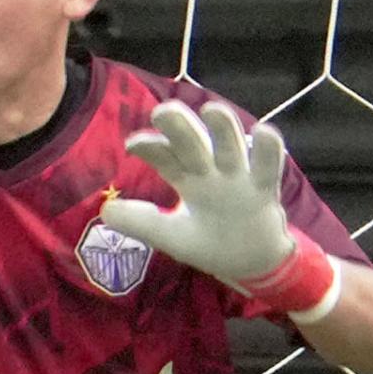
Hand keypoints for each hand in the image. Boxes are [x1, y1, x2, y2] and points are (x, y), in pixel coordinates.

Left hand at [99, 100, 302, 288]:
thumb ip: (142, 223)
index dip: (151, 147)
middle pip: (194, 142)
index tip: (132, 145)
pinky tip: (265, 132)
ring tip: (212, 110)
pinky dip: (268, 150)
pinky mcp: (264, 188)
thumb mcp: (172, 236)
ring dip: (223, 128)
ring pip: (230, 145)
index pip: (165, 156)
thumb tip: (105, 212)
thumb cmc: (209, 242)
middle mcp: (210, 169)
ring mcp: (238, 176)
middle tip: (163, 112)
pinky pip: (268, 166)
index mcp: (187, 177)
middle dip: (180, 127)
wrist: (252, 263)